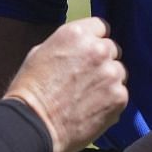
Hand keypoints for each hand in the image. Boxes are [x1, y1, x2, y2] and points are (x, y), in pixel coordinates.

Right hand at [4, 17, 126, 151]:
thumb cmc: (31, 90)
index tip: (89, 53)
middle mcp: (98, 49)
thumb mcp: (41, 52)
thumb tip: (81, 48)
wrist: (35, 124)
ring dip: (108, 81)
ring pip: (119, 72)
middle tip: (86, 78)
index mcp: (76, 34)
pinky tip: (92, 109)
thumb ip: (68, 46)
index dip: (95, 40)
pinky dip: (110, 101)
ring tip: (88, 97)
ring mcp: (111, 73)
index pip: (101, 27)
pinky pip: (121, 94)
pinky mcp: (119, 97)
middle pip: (112, 49)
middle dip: (102, 61)